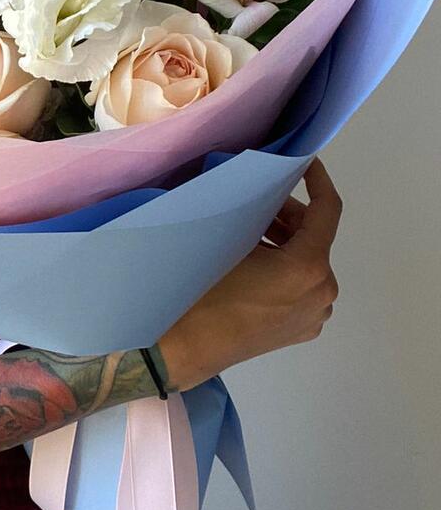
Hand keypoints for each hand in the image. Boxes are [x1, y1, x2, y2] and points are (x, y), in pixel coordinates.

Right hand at [158, 159, 341, 391]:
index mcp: (308, 268)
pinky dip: (284, 266)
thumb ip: (255, 214)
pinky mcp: (299, 329)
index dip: (318, 181)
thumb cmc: (202, 289)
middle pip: (316, 237)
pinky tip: (252, 261)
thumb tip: (261, 193)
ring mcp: (313, 314)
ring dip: (285, 240)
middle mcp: (321, 292)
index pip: (327, 210)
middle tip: (259, 198)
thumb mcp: (227, 241)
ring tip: (250, 228)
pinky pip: (300, 286)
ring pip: (307, 262)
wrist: (182, 347)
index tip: (305, 162)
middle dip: (290, 214)